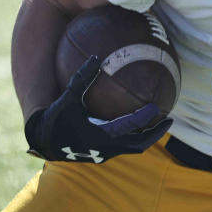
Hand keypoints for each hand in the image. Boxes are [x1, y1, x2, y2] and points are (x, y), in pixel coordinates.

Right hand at [24, 55, 171, 162]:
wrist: (41, 143)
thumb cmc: (54, 120)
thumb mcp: (67, 99)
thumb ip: (81, 78)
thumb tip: (95, 57)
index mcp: (100, 136)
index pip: (129, 127)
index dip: (145, 117)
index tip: (156, 106)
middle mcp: (105, 149)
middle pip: (139, 145)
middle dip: (155, 133)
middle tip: (169, 120)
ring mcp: (104, 154)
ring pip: (132, 147)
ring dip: (146, 136)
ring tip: (158, 122)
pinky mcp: (101, 154)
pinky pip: (123, 146)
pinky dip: (133, 136)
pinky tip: (135, 123)